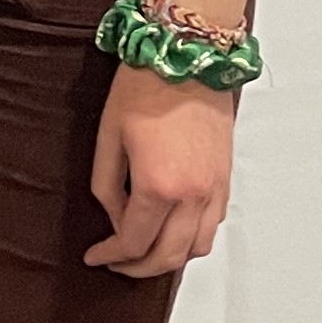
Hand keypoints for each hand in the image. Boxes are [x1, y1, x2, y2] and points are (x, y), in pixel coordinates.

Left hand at [85, 63, 232, 278]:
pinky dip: (193, 238)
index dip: (111, 255)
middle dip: (138, 267)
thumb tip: (115, 217)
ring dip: (169, 258)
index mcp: (159, 187)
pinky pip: (214, 225)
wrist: (188, 55)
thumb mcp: (108, 137)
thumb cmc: (145, 87)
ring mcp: (215, 188)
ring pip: (197, 247)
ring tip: (144, 250)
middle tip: (116, 262)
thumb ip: (107, 187)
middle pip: (168, 256)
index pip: (134, 242)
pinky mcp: (226, 177)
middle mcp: (193, 196)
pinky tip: (173, 229)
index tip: (95, 256)